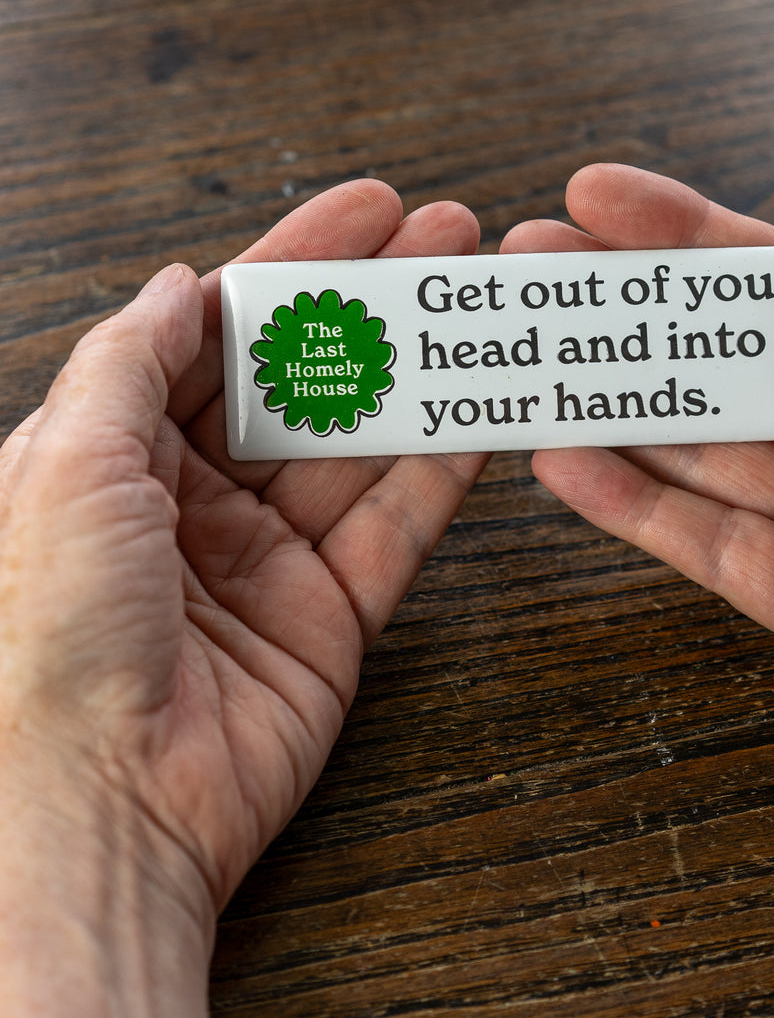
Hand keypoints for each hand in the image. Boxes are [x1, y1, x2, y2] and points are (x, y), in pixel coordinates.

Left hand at [0, 180, 486, 1017]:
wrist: (97, 806)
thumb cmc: (46, 640)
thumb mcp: (62, 468)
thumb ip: (128, 362)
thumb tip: (185, 284)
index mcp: (122, 455)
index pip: (226, 334)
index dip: (298, 265)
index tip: (368, 210)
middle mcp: (200, 501)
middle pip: (307, 379)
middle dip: (378, 307)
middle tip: (449, 244)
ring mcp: (273, 559)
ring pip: (364, 447)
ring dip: (422, 378)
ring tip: (483, 314)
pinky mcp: (334, 616)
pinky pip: (398, 528)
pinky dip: (443, 473)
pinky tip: (481, 417)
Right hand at [503, 163, 773, 782]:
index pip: (771, 284)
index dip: (681, 238)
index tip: (596, 202)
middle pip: (714, 369)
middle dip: (620, 321)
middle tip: (533, 278)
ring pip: (695, 457)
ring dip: (608, 413)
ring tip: (529, 368)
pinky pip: (708, 549)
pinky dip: (634, 510)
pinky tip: (569, 465)